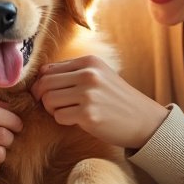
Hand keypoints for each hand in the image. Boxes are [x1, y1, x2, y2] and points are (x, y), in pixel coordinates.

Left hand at [30, 55, 167, 148]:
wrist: (144, 120)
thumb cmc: (117, 100)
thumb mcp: (100, 76)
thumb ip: (73, 72)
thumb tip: (40, 75)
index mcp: (90, 62)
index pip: (48, 69)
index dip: (41, 84)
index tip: (47, 94)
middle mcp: (89, 74)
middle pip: (45, 84)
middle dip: (43, 97)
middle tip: (53, 106)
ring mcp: (89, 94)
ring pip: (48, 100)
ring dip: (52, 110)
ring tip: (67, 112)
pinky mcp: (89, 114)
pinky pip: (59, 116)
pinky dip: (63, 121)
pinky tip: (77, 120)